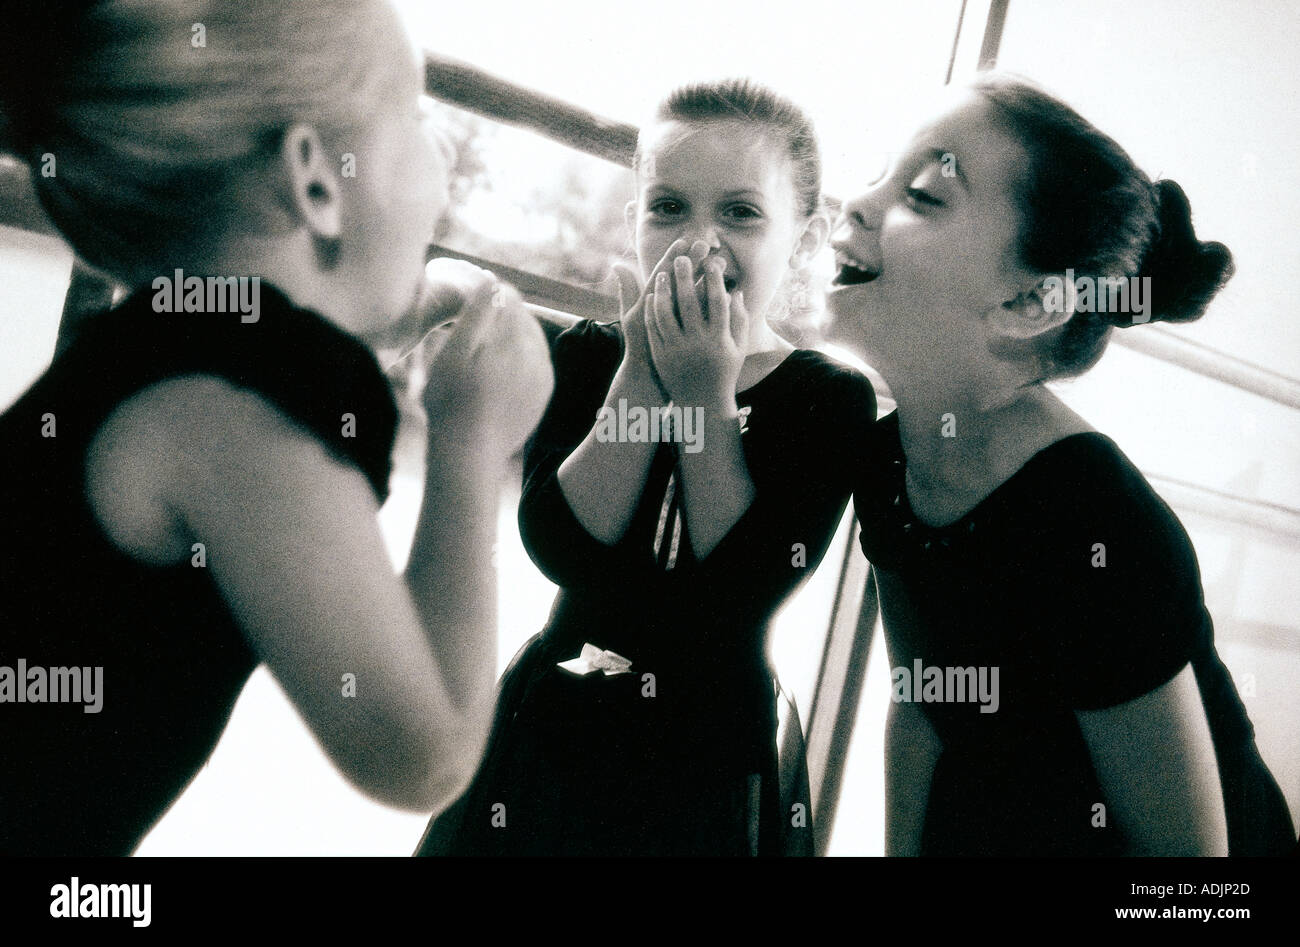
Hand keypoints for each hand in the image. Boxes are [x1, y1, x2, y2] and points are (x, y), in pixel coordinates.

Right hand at [421, 277, 553, 461]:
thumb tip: (492, 283)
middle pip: (520, 314)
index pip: (507, 294)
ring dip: (510, 332)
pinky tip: (497, 367)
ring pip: (529, 336)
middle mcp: (535, 352)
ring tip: (483, 345)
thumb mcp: (453, 353)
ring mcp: (543, 373)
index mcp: (512, 337)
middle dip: (500, 311)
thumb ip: (476, 314)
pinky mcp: (544, 390)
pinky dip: (518, 355)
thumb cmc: (451, 402)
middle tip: (474, 320)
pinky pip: (535, 359)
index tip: (470, 295)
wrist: (472, 452)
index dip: (487, 290)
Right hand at [613, 239, 711, 393]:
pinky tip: (728, 291)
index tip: (684, 241)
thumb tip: (616, 264)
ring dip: (710, 281)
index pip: (661, 276)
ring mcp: (682, 330)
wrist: (650, 378)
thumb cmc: (639, 343)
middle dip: (694, 264)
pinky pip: (708, 321)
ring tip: (721, 262)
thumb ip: (627, 290)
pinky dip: (718, 307)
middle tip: (706, 244)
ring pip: (698, 302)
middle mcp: (666, 318)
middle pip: (682, 284)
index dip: (671, 258)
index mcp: (648, 307)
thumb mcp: (630, 317)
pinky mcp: (695, 340)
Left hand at [645, 254, 749, 409]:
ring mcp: (678, 350)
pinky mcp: (662, 356)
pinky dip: (653, 309)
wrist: (702, 404)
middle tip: (682, 258)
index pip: (717, 303)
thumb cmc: (723, 372)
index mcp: (720, 340)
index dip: (714, 280)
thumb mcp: (737, 349)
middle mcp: (699, 343)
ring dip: (664, 290)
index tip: (711, 262)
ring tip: (662, 272)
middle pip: (690, 303)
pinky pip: (655, 327)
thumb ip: (740, 320)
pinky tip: (653, 295)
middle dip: (685, 277)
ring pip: (668, 313)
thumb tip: (737, 291)